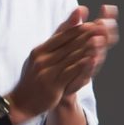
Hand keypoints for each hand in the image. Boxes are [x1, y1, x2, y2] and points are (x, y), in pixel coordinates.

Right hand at [8, 5, 117, 119]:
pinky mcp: (53, 85)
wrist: (22, 102)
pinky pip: (70, 72)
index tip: (92, 22)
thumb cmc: (34, 78)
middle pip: (68, 45)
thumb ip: (55, 42)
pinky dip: (83, 65)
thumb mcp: (40, 57)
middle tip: (101, 27)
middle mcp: (42, 59)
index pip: (61, 36)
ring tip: (101, 39)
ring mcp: (47, 72)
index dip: (78, 28)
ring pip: (71, 57)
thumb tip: (65, 26)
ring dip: (88, 47)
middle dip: (86, 35)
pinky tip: (93, 59)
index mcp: (40, 51)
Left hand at [62, 4, 118, 95]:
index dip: (105, 19)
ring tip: (99, 39)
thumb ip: (72, 27)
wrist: (54, 91)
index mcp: (89, 46)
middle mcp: (92, 57)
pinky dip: (90, 66)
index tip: (108, 7)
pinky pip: (87, 73)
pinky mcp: (80, 82)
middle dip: (104, 32)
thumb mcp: (63, 43)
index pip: (100, 29)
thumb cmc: (61, 65)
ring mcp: (87, 70)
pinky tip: (93, 58)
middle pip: (102, 42)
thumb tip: (82, 8)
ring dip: (98, 48)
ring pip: (95, 57)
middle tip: (105, 22)